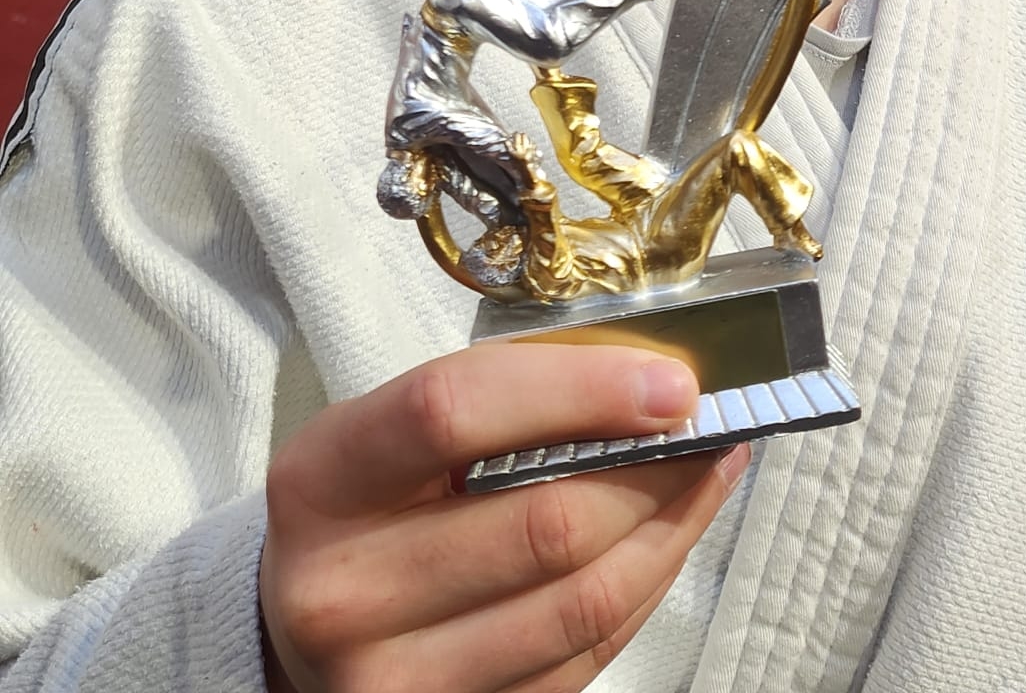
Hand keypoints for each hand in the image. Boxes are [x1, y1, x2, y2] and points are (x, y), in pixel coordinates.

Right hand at [260, 341, 742, 692]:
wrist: (297, 626)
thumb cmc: (368, 503)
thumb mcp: (390, 430)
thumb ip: (500, 401)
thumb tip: (650, 380)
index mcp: (323, 479)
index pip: (453, 412)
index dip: (578, 390)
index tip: (670, 382)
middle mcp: (344, 591)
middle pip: (543, 523)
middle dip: (655, 468)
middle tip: (711, 424)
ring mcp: (395, 681)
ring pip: (582, 603)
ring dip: (670, 529)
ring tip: (708, 471)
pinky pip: (584, 658)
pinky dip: (644, 588)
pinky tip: (668, 535)